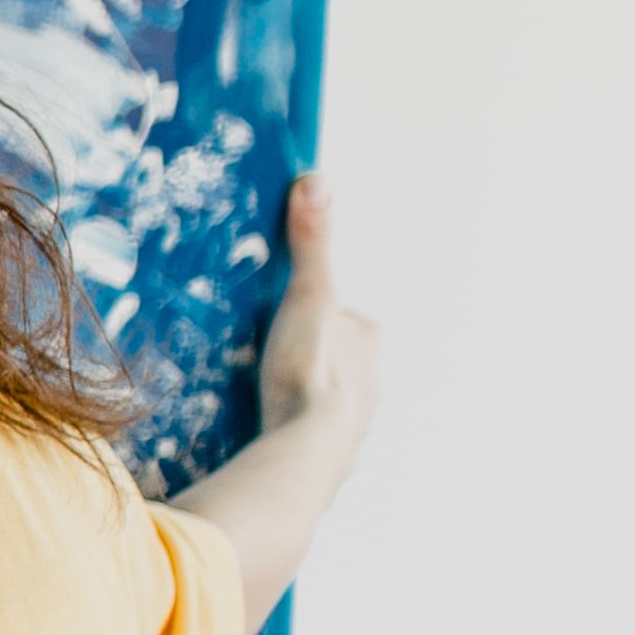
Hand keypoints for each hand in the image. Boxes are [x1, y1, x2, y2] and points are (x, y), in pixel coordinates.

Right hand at [251, 173, 379, 446]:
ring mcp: (356, 420)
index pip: (337, 313)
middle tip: (263, 360)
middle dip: (303, 355)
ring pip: (323, 395)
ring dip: (297, 394)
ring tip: (261, 397)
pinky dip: (291, 428)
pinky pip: (309, 432)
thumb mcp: (307, 294)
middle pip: (331, 355)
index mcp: (369, 340)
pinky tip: (266, 429)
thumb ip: (311, 243)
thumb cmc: (309, 367)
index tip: (276, 321)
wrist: (306, 450)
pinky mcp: (334, 455)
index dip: (306, 312)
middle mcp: (373, 379)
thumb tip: (314, 179)